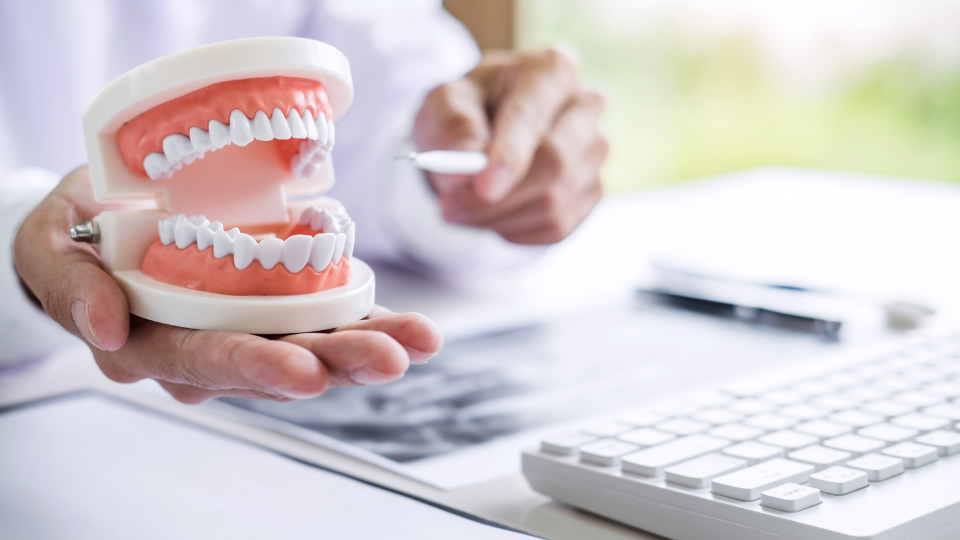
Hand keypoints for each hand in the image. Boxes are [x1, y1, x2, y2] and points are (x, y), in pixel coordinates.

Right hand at [13, 166, 442, 403]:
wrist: (100, 223)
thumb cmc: (76, 236)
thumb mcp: (52, 250)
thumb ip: (71, 286)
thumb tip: (104, 327)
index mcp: (151, 342)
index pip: (203, 360)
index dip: (254, 365)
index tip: (305, 371)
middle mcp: (207, 347)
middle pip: (274, 362)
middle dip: (336, 362)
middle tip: (388, 359)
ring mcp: (247, 327)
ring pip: (311, 345)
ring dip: (366, 345)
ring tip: (419, 342)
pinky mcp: (277, 307)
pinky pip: (326, 319)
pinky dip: (369, 321)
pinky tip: (412, 329)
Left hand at [413, 49, 607, 243]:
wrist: (486, 133)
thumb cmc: (467, 110)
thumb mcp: (444, 104)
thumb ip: (452, 127)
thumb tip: (464, 169)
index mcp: (553, 69)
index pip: (533, 113)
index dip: (510, 153)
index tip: (483, 186)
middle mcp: (587, 106)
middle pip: (555, 161)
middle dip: (499, 197)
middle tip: (450, 207)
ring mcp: (596, 151)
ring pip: (555, 202)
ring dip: (499, 217)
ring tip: (463, 207)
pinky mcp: (593, 190)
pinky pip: (556, 226)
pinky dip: (514, 229)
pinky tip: (493, 213)